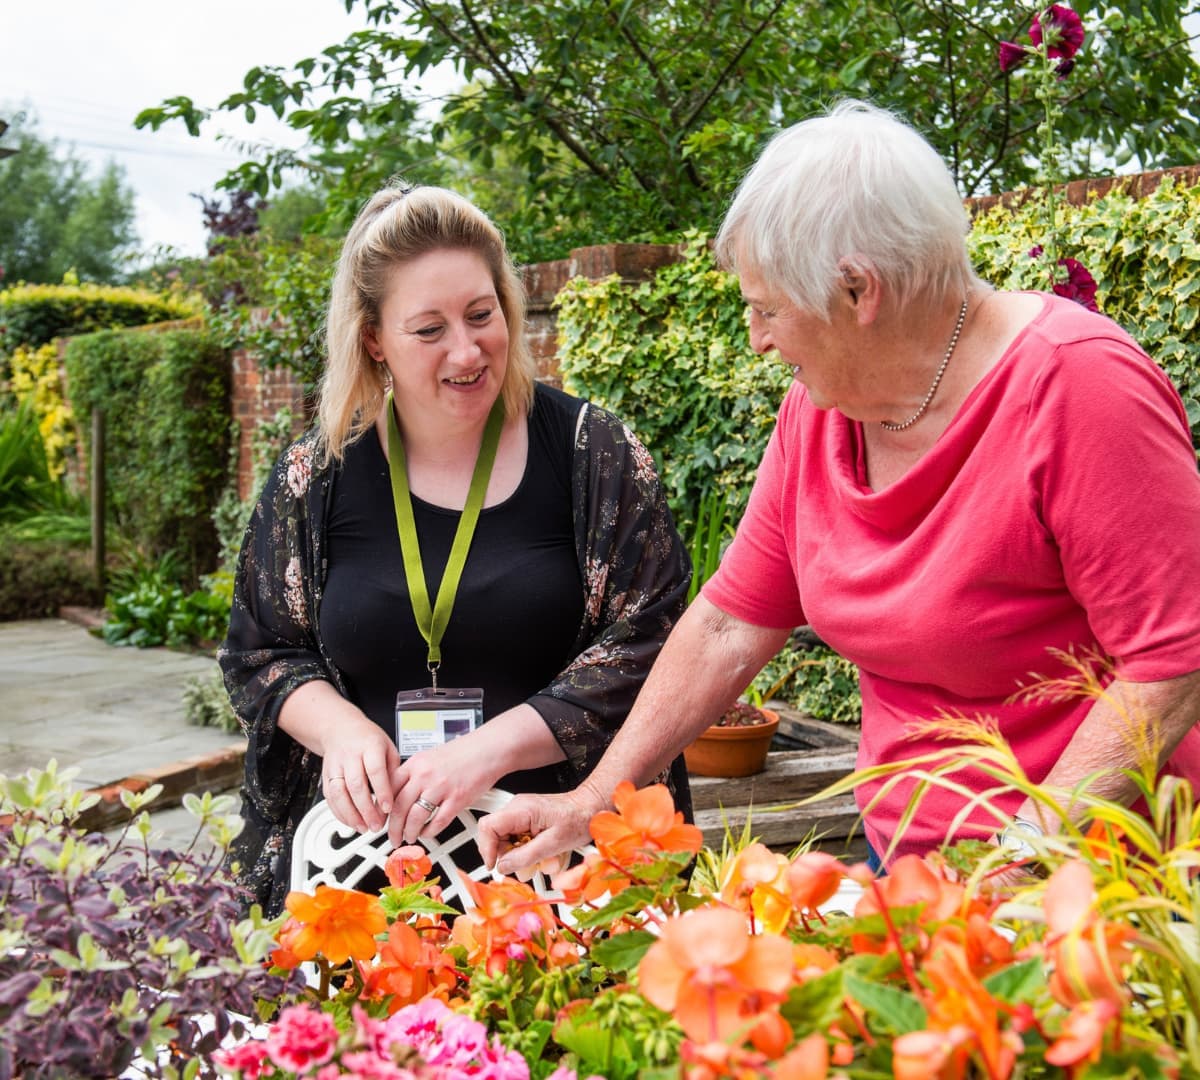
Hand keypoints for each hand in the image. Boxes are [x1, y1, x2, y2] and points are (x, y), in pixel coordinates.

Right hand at [320, 715, 401, 833]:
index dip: (382, 792)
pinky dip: (339, 813)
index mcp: (370, 746)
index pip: (375, 771)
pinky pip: (329, 797)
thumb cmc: (368, 739)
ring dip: (350, 815)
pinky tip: (350, 822)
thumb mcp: (388, 748)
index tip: (388, 809)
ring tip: (363, 827)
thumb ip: (392, 771)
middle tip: (376, 825)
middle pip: (356, 785)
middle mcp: (350, 755)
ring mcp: (335, 765)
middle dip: (366, 810)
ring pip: (339, 793)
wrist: (340, 728)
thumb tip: (397, 797)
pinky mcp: (325, 775)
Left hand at [387, 728, 505, 845]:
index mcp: (415, 763)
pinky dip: (430, 831)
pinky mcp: (457, 798)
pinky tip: (427, 833)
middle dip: (393, 828)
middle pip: (399, 807)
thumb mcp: (430, 757)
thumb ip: (414, 774)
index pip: (389, 789)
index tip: (381, 818)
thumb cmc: (463, 753)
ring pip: (415, 817)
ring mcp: (441, 787)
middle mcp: (425, 775)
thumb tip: (398, 793)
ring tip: (409, 837)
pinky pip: (438, 821)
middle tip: (392, 836)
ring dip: (409, 832)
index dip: (382, 808)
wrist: (487, 749)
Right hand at [477, 787, 604, 875]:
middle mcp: (518, 808)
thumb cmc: (579, 819)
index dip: (487, 849)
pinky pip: (517, 838)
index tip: (494, 865)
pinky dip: (527, 850)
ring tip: (540, 860)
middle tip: (524, 866)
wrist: (592, 808)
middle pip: (495, 836)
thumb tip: (503, 866)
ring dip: (520, 855)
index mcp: (521, 810)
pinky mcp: (527, 819)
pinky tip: (543, 853)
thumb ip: (525, 856)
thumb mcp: (553, 844)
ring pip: (506, 840)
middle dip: (508, 856)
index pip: (488, 827)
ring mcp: (521, 812)